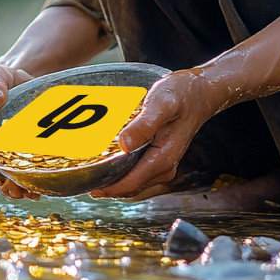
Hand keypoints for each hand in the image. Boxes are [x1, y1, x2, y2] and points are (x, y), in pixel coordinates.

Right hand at [0, 63, 40, 199]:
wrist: (30, 86)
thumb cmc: (7, 81)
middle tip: (6, 181)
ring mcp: (5, 158)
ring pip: (2, 182)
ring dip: (11, 189)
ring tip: (24, 190)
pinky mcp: (25, 160)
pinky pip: (22, 180)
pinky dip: (28, 187)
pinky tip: (36, 190)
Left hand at [89, 69, 221, 198]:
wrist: (200, 92)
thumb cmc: (182, 94)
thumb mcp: (162, 103)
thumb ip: (144, 124)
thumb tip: (124, 145)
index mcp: (163, 158)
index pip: (130, 184)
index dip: (108, 188)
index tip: (87, 185)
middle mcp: (164, 167)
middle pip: (129, 187)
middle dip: (105, 186)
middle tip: (79, 178)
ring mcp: (162, 165)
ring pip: (132, 183)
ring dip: (111, 181)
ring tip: (87, 172)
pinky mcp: (159, 159)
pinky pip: (136, 173)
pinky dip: (120, 173)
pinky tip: (105, 163)